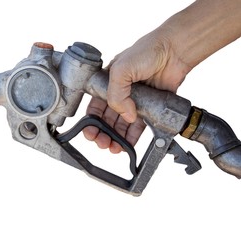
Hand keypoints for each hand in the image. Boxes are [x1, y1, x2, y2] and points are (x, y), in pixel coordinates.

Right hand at [84, 28, 191, 152]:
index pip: (95, 106)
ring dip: (117, 137)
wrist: (175, 50)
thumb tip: (126, 116)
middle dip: (103, 132)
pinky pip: (139, 125)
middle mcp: (120, 92)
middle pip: (107, 119)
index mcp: (107, 82)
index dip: (91, 121)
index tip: (90, 132)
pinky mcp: (149, 106)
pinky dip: (133, 136)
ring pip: (122, 124)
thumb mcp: (121, 70)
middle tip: (102, 143)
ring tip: (114, 147)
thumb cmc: (147, 51)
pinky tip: (128, 144)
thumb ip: (116, 95)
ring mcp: (135, 100)